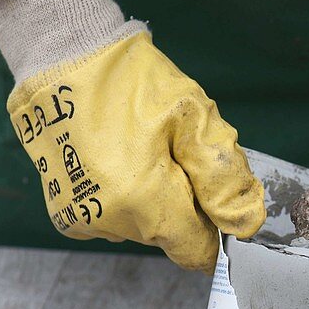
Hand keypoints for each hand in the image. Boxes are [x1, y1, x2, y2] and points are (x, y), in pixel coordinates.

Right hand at [0, 0, 263, 270]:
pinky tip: (115, 159)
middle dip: (182, 203)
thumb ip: (224, 178)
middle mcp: (112, 223)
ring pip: (142, 227)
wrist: (62, 57)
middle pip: (170, 236)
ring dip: (152, 200)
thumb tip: (247, 226)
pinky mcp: (66, 214)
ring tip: (137, 150)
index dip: (213, 224)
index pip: (197, 251)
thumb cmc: (133, 82)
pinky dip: (124, 198)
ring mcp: (84, 220)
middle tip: (169, 152)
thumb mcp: (193, 119)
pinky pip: (114, 219)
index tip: (207, 189)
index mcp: (146, 203)